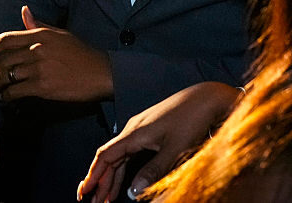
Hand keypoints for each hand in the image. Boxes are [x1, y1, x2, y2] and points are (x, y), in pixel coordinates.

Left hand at [0, 6, 112, 102]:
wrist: (101, 72)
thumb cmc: (82, 52)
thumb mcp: (60, 34)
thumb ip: (39, 25)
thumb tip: (24, 12)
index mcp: (40, 35)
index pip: (7, 39)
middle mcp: (37, 50)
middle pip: (4, 59)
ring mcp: (39, 69)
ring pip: (7, 76)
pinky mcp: (43, 87)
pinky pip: (17, 91)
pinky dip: (7, 95)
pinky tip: (4, 98)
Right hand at [77, 82, 240, 202]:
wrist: (206, 98)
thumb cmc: (191, 119)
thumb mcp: (174, 149)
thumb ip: (153, 170)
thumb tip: (133, 191)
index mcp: (134, 133)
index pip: (105, 156)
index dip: (94, 175)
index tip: (85, 192)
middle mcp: (133, 130)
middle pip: (110, 158)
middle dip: (101, 181)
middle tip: (95, 202)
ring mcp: (142, 130)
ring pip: (120, 157)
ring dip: (112, 177)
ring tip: (106, 198)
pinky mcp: (151, 131)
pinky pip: (130, 152)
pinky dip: (124, 168)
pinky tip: (124, 180)